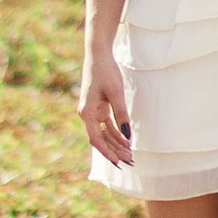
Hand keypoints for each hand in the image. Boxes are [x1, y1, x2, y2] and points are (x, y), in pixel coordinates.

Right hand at [79, 46, 132, 166]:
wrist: (98, 54)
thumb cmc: (106, 71)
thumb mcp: (116, 93)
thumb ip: (121, 114)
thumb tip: (127, 135)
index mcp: (87, 113)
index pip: (96, 139)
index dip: (108, 152)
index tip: (119, 163)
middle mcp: (87, 115)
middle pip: (101, 139)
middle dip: (115, 151)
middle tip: (130, 161)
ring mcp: (92, 112)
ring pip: (104, 134)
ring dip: (116, 143)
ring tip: (130, 154)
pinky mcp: (98, 108)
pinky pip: (106, 125)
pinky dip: (115, 133)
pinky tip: (126, 141)